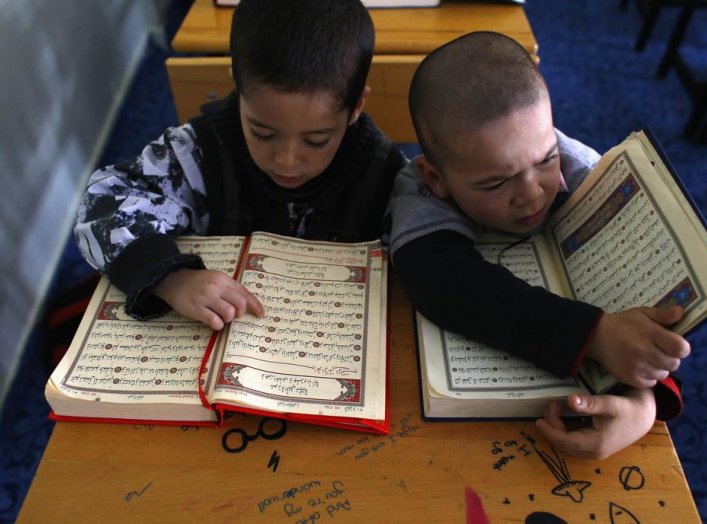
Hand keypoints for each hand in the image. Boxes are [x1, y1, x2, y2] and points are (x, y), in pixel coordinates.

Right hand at [153, 268, 264, 329]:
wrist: (174, 280)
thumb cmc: (199, 282)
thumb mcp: (216, 279)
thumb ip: (231, 289)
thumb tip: (248, 304)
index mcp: (224, 279)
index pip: (245, 294)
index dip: (255, 306)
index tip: (261, 315)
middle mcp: (217, 287)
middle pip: (240, 304)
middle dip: (240, 313)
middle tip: (232, 315)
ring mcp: (206, 297)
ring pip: (229, 313)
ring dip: (228, 319)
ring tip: (220, 317)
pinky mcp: (196, 308)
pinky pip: (214, 321)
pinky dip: (217, 325)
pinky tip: (213, 322)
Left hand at [535, 388, 655, 459]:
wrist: (644, 417)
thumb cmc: (628, 408)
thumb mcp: (610, 403)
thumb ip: (590, 403)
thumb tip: (570, 400)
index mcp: (596, 443)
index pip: (565, 441)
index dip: (549, 431)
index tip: (539, 419)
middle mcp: (595, 452)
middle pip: (564, 445)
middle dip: (552, 428)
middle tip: (551, 407)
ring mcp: (596, 452)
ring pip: (568, 446)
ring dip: (557, 431)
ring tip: (554, 411)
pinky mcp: (597, 449)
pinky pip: (574, 445)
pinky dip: (564, 434)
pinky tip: (562, 420)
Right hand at [587, 307, 689, 387]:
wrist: (596, 336)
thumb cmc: (622, 323)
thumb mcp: (642, 313)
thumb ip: (663, 314)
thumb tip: (681, 312)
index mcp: (650, 334)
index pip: (680, 348)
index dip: (681, 348)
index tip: (674, 345)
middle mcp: (644, 351)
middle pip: (674, 364)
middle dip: (669, 358)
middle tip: (658, 351)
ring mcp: (637, 366)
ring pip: (662, 374)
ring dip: (659, 368)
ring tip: (648, 358)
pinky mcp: (630, 377)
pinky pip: (651, 382)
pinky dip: (649, 376)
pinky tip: (640, 366)